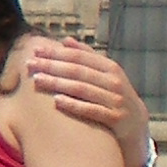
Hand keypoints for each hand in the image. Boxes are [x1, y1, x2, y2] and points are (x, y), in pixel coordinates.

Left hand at [24, 41, 147, 166]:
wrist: (137, 126)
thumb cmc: (114, 96)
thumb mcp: (106, 75)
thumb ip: (88, 57)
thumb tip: (66, 40)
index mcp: (110, 67)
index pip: (79, 57)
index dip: (57, 52)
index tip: (36, 50)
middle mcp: (114, 81)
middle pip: (78, 71)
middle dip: (52, 66)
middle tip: (30, 64)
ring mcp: (116, 100)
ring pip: (82, 89)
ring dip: (58, 83)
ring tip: (37, 79)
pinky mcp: (116, 119)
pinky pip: (91, 110)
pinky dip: (74, 105)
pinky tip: (56, 101)